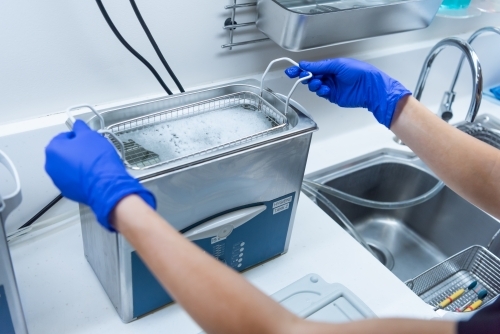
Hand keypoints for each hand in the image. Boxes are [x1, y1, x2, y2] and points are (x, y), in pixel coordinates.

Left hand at [45, 120, 155, 230]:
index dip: (78, 137)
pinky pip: (73, 180)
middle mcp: (51, 166)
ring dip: (78, 164)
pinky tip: (93, 175)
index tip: (87, 140)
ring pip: (68, 167)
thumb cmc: (97, 161)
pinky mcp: (68, 191)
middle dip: (77, 151)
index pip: (63, 137)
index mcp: (53, 149)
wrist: (106, 185)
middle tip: (92, 152)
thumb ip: (81, 128)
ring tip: (94, 164)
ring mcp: (58, 180)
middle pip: (64, 153)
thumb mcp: (90, 136)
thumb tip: (78, 125)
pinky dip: (81, 177)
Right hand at [285, 58, 410, 127]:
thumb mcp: (337, 65)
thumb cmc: (359, 72)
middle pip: (311, 76)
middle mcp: (330, 76)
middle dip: (305, 76)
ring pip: (315, 86)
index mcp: (331, 66)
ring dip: (314, 84)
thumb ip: (320, 67)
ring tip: (318, 83)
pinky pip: (321, 93)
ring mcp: (331, 86)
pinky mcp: (333, 96)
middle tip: (299, 76)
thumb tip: (306, 65)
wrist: (370, 87)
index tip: (292, 70)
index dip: (301, 69)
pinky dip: (321, 91)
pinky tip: (325, 89)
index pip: (312, 67)